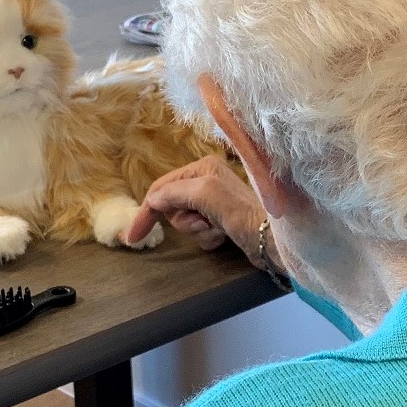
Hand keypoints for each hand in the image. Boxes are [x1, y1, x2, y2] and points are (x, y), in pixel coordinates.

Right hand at [123, 156, 265, 256]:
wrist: (273, 238)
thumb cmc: (241, 211)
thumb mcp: (205, 194)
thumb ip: (176, 192)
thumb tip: (153, 199)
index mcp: (201, 168)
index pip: (161, 188)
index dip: (146, 212)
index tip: (133, 238)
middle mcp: (207, 181)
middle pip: (172, 207)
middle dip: (184, 220)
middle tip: (202, 222)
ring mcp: (214, 202)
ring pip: (185, 222)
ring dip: (197, 231)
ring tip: (216, 229)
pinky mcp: (221, 221)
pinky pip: (199, 233)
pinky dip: (208, 238)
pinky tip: (223, 236)